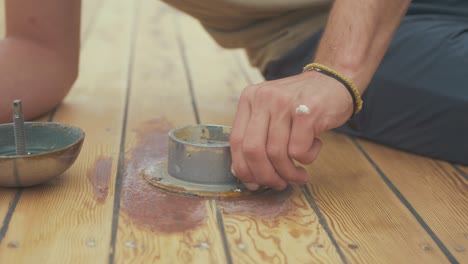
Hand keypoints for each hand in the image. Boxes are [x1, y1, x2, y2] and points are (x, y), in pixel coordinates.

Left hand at [230, 70, 353, 189]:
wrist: (334, 81)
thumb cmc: (301, 104)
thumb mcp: (271, 111)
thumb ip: (256, 135)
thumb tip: (244, 172)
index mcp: (249, 98)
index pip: (236, 141)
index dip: (243, 168)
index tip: (253, 183)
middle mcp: (263, 98)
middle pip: (253, 150)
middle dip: (265, 175)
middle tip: (279, 184)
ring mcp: (284, 103)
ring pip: (276, 154)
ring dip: (289, 172)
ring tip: (299, 174)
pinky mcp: (308, 111)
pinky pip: (299, 151)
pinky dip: (307, 158)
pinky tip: (314, 148)